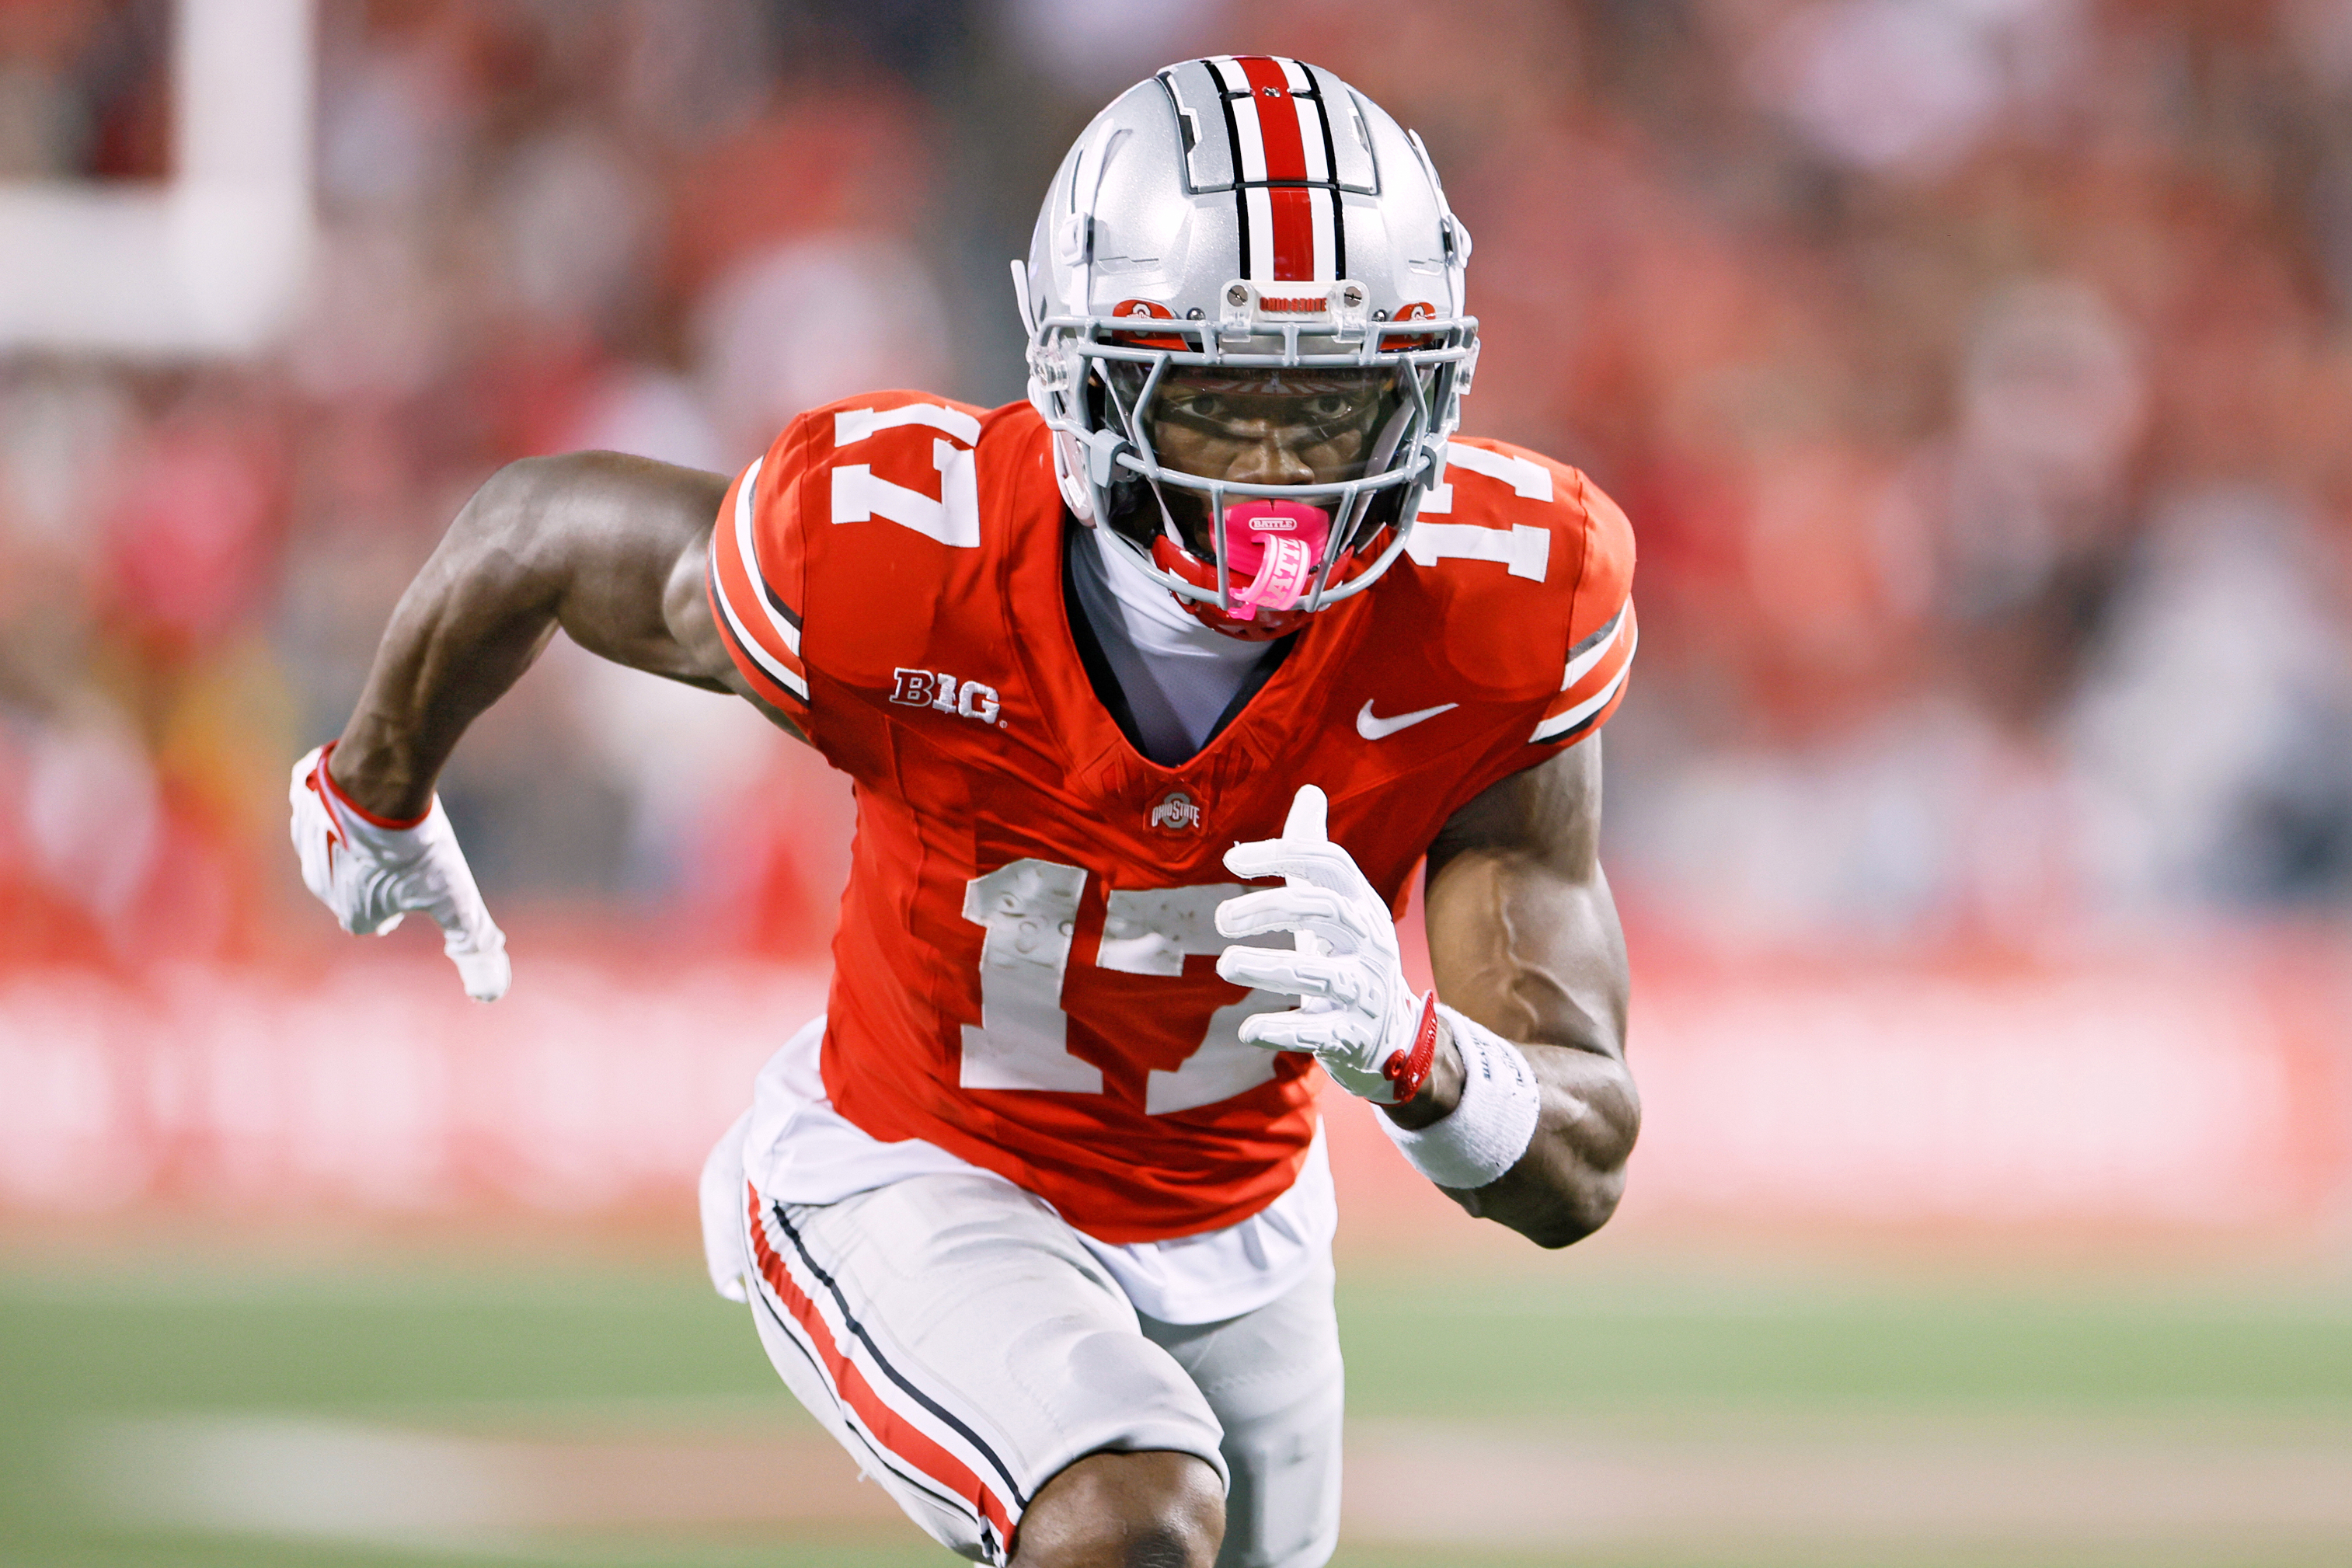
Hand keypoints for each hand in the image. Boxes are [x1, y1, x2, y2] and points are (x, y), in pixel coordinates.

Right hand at [289, 743, 510, 1000]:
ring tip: (389, 822)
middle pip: (353, 885)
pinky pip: (319, 808)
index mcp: (351, 913)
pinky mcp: (299, 803)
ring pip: (334, 846)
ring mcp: (305, 841)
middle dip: (376, 875)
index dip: (396, 908)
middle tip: (405, 854)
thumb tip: (491, 993)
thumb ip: (472, 943)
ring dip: (357, 840)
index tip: (411, 893)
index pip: (376, 920)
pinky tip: (365, 793)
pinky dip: (338, 805)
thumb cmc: (415, 846)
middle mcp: (319, 883)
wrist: (379, 780)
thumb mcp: (455, 899)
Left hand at [1214, 785, 1434, 1103]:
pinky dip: (1279, 1030)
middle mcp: (1369, 942)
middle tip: (1221, 919)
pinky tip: (1247, 1030)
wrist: (1392, 1034)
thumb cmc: (1350, 957)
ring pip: (1315, 973)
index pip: (1329, 864)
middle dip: (1266, 908)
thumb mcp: (1337, 904)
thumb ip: (1314, 854)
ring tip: (1224, 965)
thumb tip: (1309, 791)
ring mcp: (1363, 990)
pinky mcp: (1352, 1036)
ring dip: (1265, 967)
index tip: (1233, 861)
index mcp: (1362, 904)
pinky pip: (1315, 1032)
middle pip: (1321, 909)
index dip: (1282, 853)